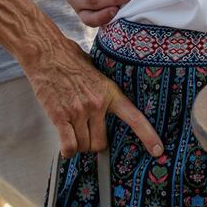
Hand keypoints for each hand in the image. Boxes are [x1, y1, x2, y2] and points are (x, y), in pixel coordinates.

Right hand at [29, 36, 164, 158]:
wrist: (49, 55)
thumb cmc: (73, 63)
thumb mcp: (100, 75)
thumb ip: (107, 94)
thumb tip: (114, 112)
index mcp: (111, 93)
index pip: (135, 118)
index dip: (148, 136)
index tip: (157, 150)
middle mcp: (97, 104)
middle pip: (101, 143)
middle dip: (95, 144)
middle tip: (89, 134)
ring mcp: (79, 111)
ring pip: (84, 145)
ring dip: (79, 145)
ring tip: (75, 133)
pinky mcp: (60, 116)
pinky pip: (68, 145)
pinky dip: (67, 151)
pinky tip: (66, 146)